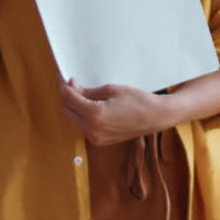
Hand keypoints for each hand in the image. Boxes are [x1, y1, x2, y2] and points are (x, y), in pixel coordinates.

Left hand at [59, 78, 178, 145]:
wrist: (155, 117)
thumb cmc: (137, 100)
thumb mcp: (111, 90)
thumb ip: (88, 91)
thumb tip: (72, 87)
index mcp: (94, 115)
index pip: (68, 99)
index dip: (64, 86)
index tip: (65, 78)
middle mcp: (91, 130)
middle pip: (66, 110)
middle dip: (67, 97)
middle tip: (75, 85)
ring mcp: (95, 138)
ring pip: (73, 119)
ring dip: (73, 107)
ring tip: (83, 95)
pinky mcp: (99, 142)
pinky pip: (82, 127)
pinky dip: (82, 116)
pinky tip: (90, 106)